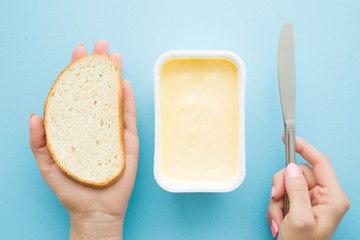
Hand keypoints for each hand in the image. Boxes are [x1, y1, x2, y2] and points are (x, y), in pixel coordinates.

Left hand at [29, 40, 138, 239]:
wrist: (96, 211)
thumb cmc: (71, 190)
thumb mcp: (48, 166)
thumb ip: (39, 142)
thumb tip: (34, 115)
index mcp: (77, 126)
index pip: (76, 93)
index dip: (77, 71)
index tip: (79, 51)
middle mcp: (95, 124)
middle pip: (97, 90)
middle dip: (99, 66)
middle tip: (101, 45)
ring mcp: (113, 131)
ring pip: (115, 98)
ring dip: (115, 77)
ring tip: (115, 57)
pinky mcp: (128, 140)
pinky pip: (129, 116)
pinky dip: (128, 100)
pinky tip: (125, 83)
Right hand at [266, 136, 349, 238]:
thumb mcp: (299, 218)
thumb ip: (296, 189)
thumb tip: (291, 168)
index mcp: (333, 198)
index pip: (320, 163)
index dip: (305, 148)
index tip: (289, 139)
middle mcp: (323, 196)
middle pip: (297, 172)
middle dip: (282, 186)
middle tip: (277, 198)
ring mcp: (310, 200)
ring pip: (286, 183)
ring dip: (277, 200)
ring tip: (279, 218)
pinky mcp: (298, 204)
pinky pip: (281, 194)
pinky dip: (275, 206)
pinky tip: (279, 220)